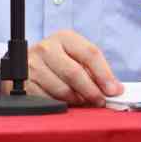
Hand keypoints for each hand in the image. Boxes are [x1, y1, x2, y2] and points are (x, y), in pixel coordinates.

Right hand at [1, 30, 122, 105]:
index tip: (113, 90)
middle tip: (100, 101)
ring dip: (76, 100)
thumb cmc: (58, 61)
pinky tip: (65, 102)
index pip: (89, 53)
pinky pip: (48, 99)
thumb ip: (96, 70)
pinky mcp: (24, 82)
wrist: (27, 63)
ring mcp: (33, 65)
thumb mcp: (75, 57)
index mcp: (64, 37)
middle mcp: (46, 48)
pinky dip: (61, 104)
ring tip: (82, 101)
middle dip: (91, 91)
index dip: (104, 74)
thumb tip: (116, 88)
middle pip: (74, 72)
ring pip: (62, 89)